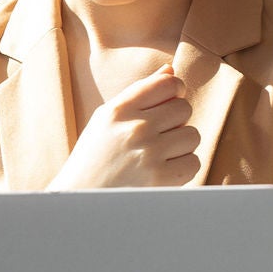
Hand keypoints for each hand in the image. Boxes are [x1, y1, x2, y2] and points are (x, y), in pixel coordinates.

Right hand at [48, 66, 199, 189]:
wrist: (79, 200)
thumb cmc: (94, 156)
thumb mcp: (107, 118)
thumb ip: (139, 93)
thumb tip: (171, 71)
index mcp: (119, 110)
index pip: (168, 83)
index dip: (176, 91)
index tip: (169, 102)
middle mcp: (134, 128)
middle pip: (184, 108)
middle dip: (176, 121)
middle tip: (158, 135)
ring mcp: (148, 154)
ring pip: (193, 135)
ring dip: (181, 145)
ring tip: (159, 154)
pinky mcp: (159, 179)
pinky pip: (193, 162)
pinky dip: (183, 167)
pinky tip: (163, 170)